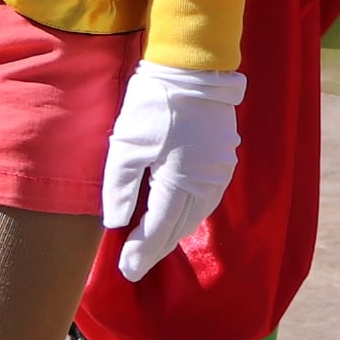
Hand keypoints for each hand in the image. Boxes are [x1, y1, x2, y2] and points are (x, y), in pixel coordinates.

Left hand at [102, 63, 242, 278]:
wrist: (193, 69)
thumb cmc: (154, 104)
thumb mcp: (125, 145)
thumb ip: (118, 188)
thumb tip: (115, 224)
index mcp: (179, 183)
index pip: (158, 229)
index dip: (141, 251)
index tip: (126, 270)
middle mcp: (205, 185)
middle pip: (178, 228)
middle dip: (155, 247)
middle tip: (135, 264)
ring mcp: (219, 173)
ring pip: (194, 216)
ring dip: (173, 232)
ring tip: (151, 243)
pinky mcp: (224, 161)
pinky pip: (205, 200)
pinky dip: (187, 214)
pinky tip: (174, 214)